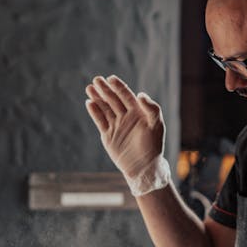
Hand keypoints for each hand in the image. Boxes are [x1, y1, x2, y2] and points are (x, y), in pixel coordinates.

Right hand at [85, 75, 170, 195]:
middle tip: (97, 79)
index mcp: (138, 112)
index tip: (111, 79)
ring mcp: (116, 125)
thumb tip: (140, 94)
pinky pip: (100, 121)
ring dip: (97, 98)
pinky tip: (89, 103)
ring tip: (89, 88)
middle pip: (113, 99)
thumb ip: (151, 109)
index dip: (119, 87)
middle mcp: (126, 116)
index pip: (126, 95)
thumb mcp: (156, 125)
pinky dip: (94, 112)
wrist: (143, 167)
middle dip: (105, 89)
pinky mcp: (108, 135)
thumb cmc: (153, 146)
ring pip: (105, 108)